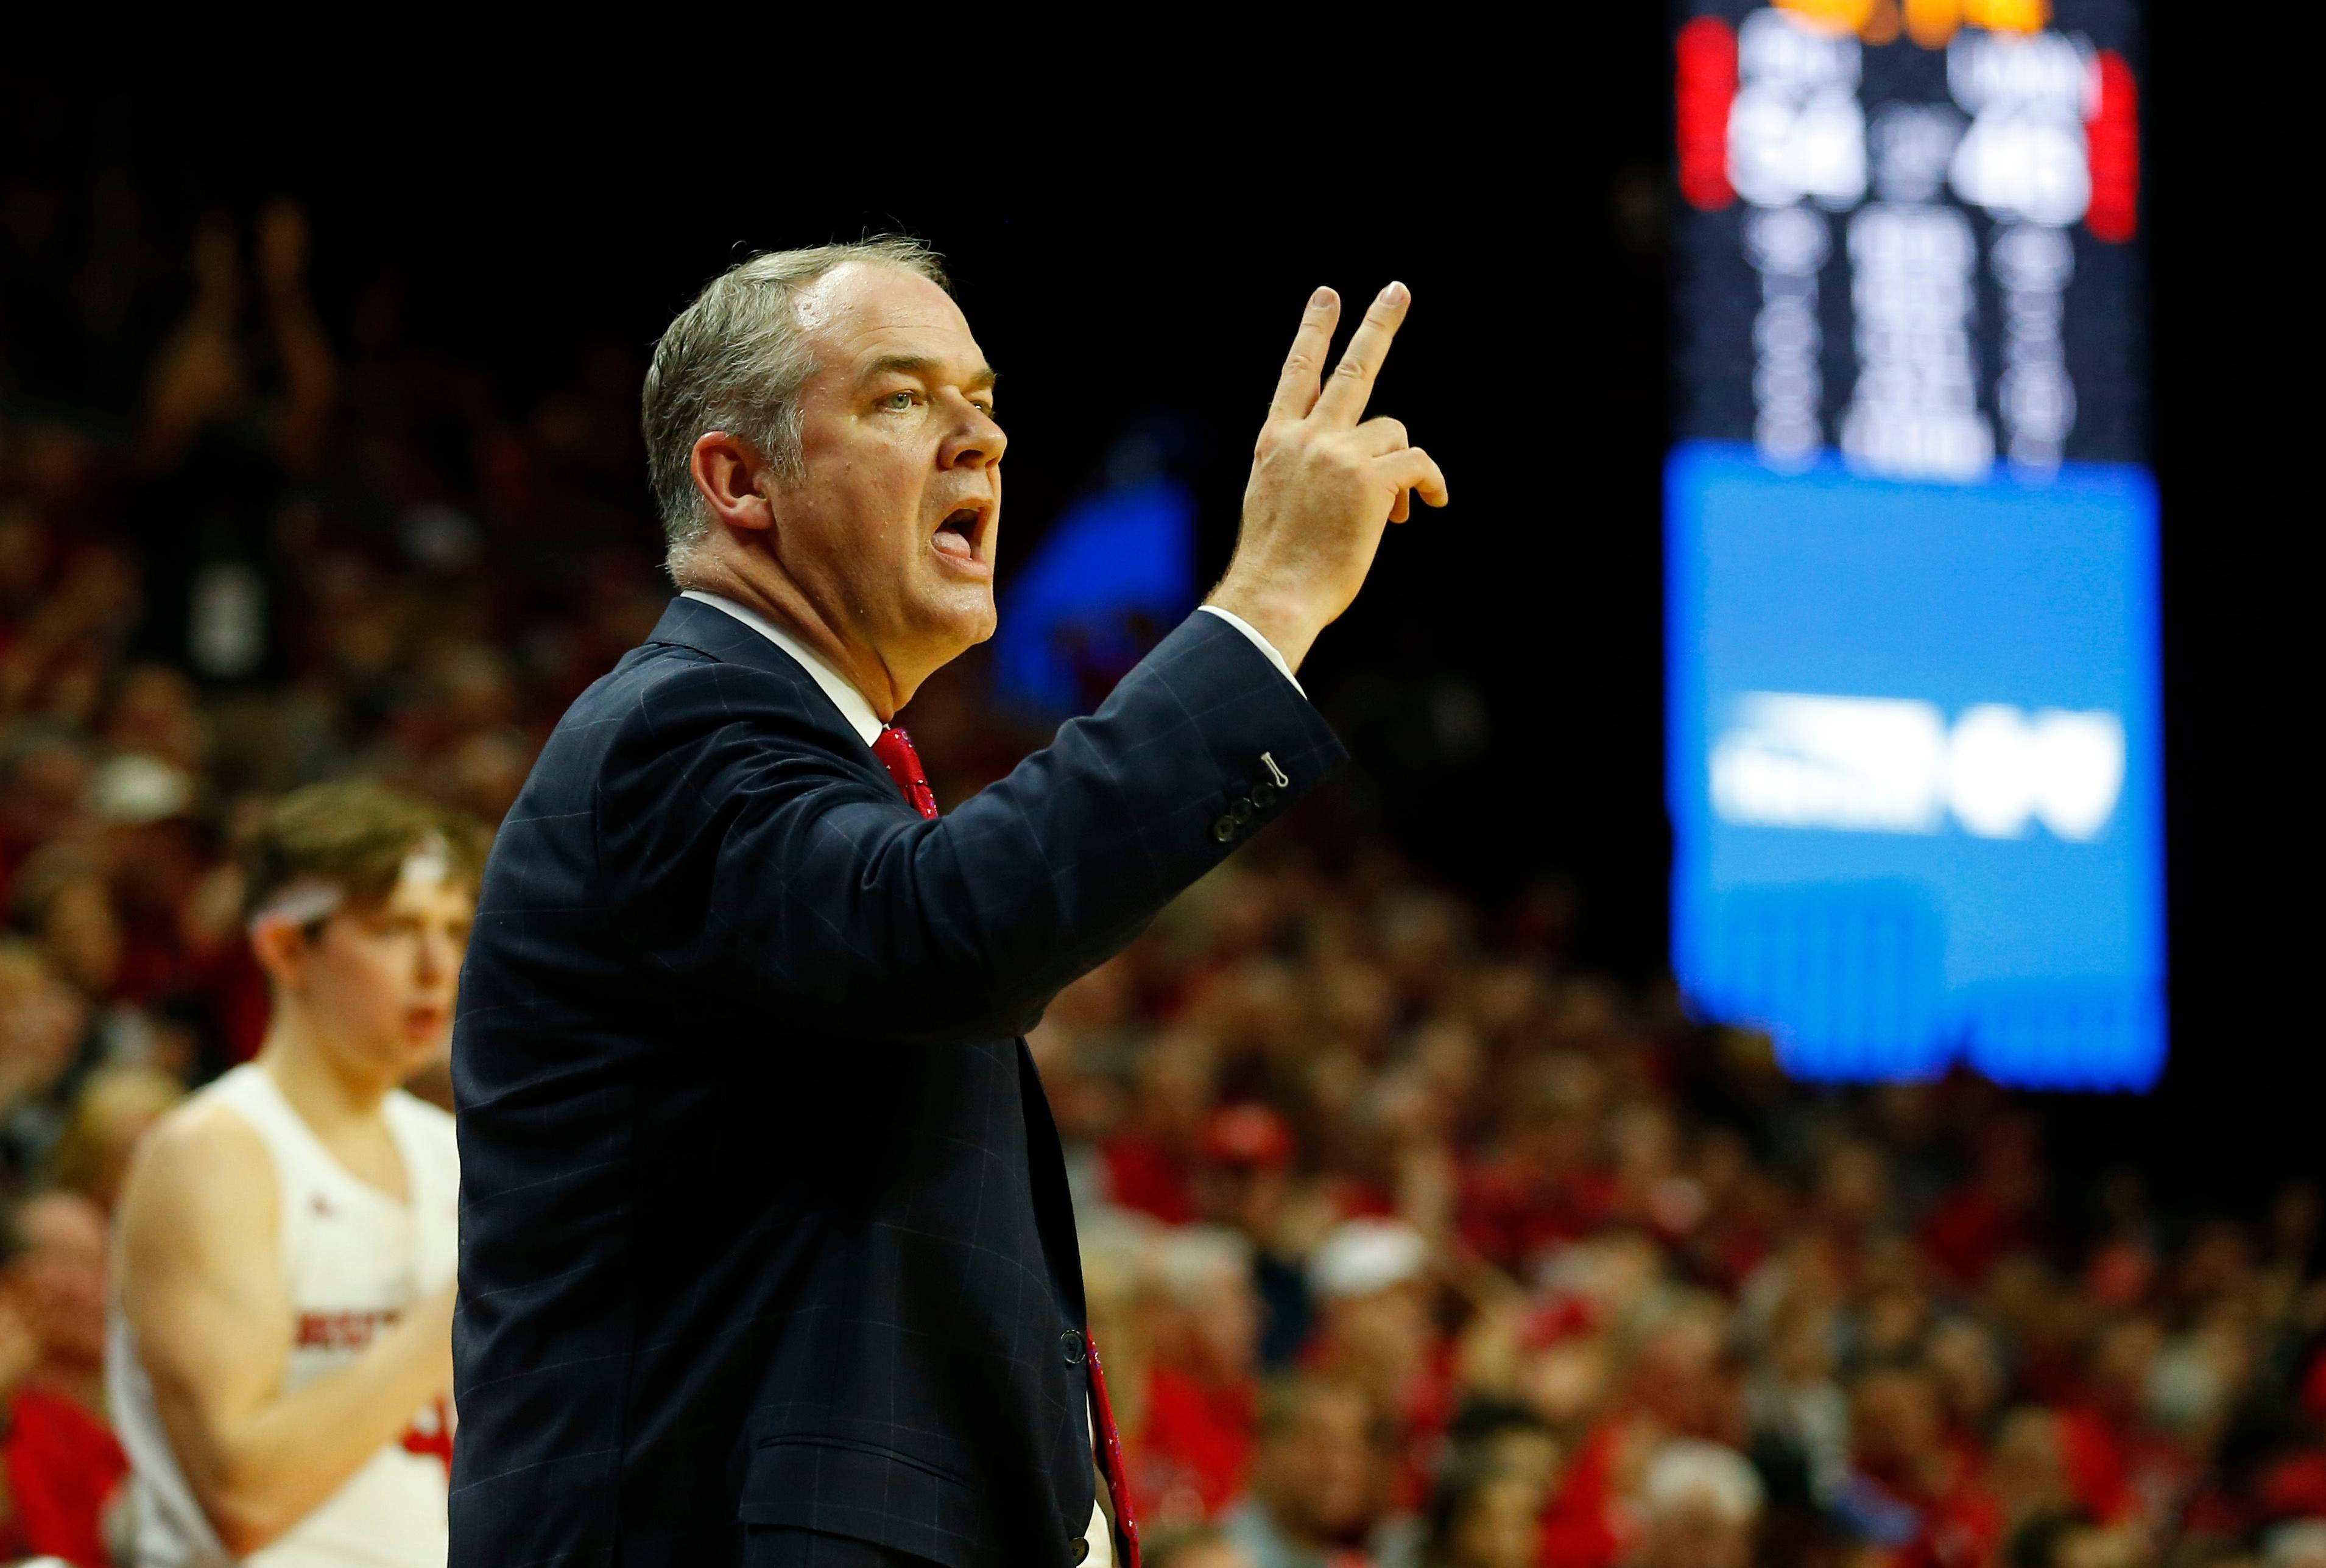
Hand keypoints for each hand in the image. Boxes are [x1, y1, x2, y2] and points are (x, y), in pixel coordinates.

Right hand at [1207, 284, 1448, 669]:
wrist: (1273, 595)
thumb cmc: (1275, 566)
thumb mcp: (1274, 501)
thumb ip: (1305, 469)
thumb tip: (1362, 474)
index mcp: (1275, 442)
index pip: (1296, 374)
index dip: (1314, 331)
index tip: (1327, 297)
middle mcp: (1305, 437)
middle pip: (1352, 369)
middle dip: (1378, 324)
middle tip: (1398, 290)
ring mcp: (1338, 454)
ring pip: (1393, 433)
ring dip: (1400, 468)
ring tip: (1389, 512)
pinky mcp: (1370, 479)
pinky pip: (1418, 464)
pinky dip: (1429, 484)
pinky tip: (1426, 506)